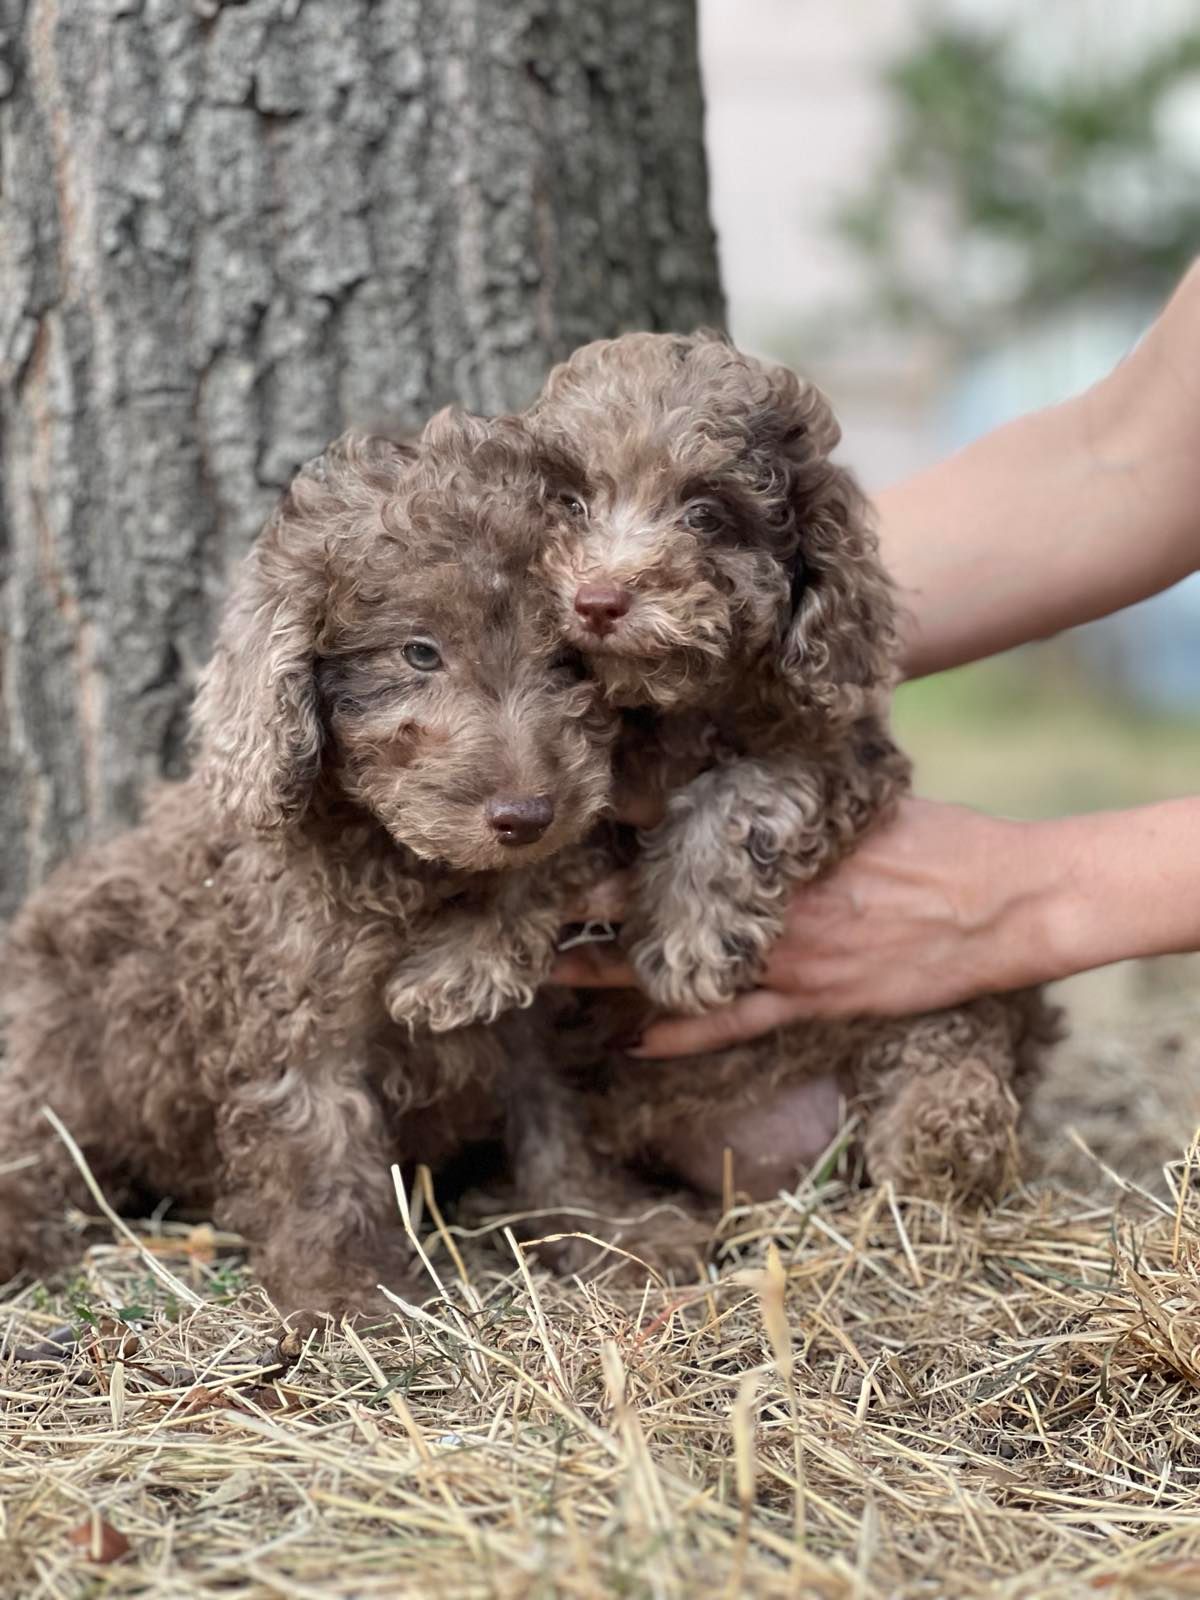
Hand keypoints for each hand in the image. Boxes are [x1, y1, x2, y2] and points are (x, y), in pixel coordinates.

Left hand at [552, 798, 1063, 1056]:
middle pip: (658, 896)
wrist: (1008, 905)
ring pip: (680, 964)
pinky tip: (631, 1040)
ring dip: (611, 967)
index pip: (677, 824)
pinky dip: (683, 1033)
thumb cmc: (943, 839)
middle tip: (520, 898)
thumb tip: (751, 745)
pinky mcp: (815, 1000)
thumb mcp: (867, 797)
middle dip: (588, 897)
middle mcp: (774, 897)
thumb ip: (803, 787)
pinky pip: (733, 1022)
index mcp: (782, 838)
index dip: (614, 823)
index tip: (560, 818)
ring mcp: (791, 956)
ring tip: (546, 969)